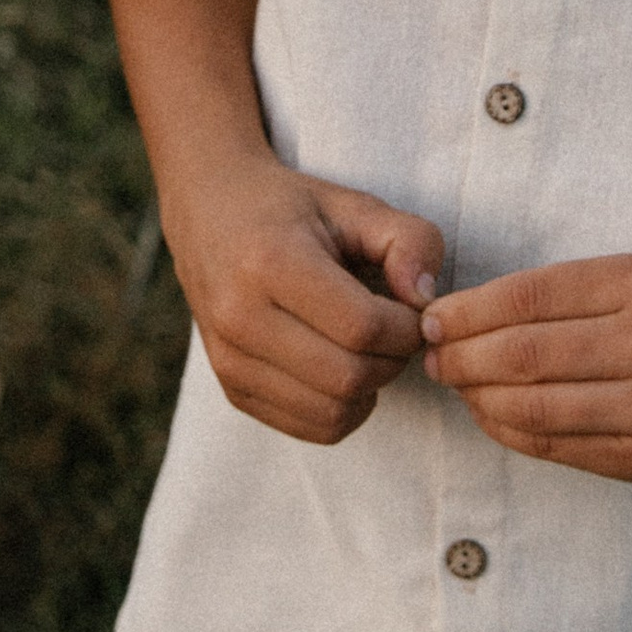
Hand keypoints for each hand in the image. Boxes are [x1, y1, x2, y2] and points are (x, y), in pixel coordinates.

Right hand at [166, 150, 446, 449]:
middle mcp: (240, 318)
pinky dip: (345, 409)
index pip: (362, 327)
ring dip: (371, 388)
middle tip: (396, 330)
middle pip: (349, 377)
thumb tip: (425, 302)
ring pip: (332, 412)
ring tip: (369, 348)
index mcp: (270, 262)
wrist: (206, 215)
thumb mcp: (354, 204)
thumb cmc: (289, 209)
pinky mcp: (233, 389)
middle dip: (393, 359)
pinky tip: (343, 368)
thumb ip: (409, 240)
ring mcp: (230, 360)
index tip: (412, 307)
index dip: (407, 326)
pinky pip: (311, 427)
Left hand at [420, 253, 631, 485]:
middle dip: (460, 357)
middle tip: (430, 354)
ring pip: (534, 409)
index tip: (434, 315)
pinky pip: (558, 448)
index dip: (467, 310)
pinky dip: (511, 430)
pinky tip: (492, 413)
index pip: (529, 297)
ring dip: (477, 398)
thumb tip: (465, 317)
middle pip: (523, 356)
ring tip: (455, 383)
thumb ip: (562, 294)